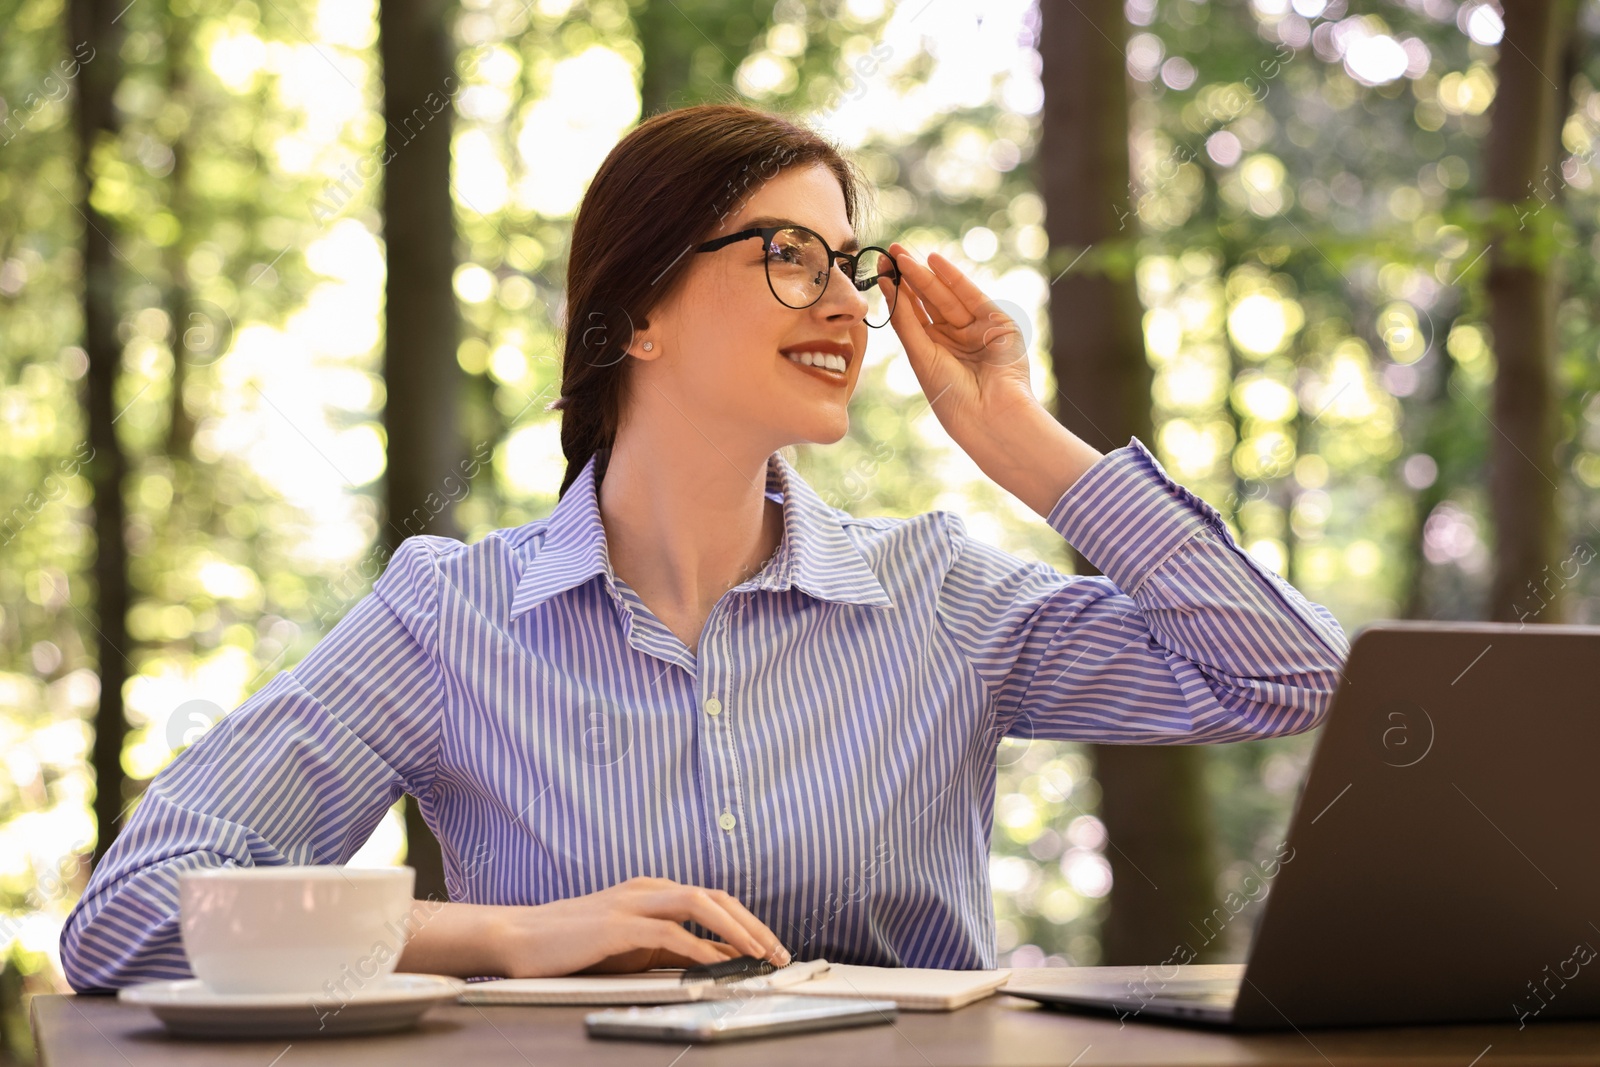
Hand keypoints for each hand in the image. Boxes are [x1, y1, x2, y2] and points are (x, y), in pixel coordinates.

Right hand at [489, 876, 791, 977]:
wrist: (519, 938)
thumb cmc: (573, 946)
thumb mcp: (631, 946)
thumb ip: (670, 947)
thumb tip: (715, 960)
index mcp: (652, 891)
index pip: (713, 899)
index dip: (747, 921)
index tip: (771, 947)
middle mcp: (647, 889)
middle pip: (715, 896)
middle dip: (753, 924)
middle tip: (778, 953)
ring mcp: (632, 903)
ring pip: (699, 904)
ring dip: (736, 930)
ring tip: (759, 955)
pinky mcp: (617, 925)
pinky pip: (668, 932)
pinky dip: (698, 947)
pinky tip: (717, 965)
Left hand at [878, 242, 1041, 445]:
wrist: (990, 414)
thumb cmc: (952, 396)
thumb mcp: (921, 356)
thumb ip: (906, 320)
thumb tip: (887, 286)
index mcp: (934, 350)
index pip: (912, 314)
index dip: (896, 291)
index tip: (879, 268)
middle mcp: (955, 338)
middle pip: (928, 300)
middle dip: (909, 276)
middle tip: (890, 252)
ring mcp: (976, 328)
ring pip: (946, 297)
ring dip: (925, 275)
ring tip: (903, 255)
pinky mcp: (997, 322)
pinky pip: (972, 295)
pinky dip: (954, 278)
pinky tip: (934, 262)